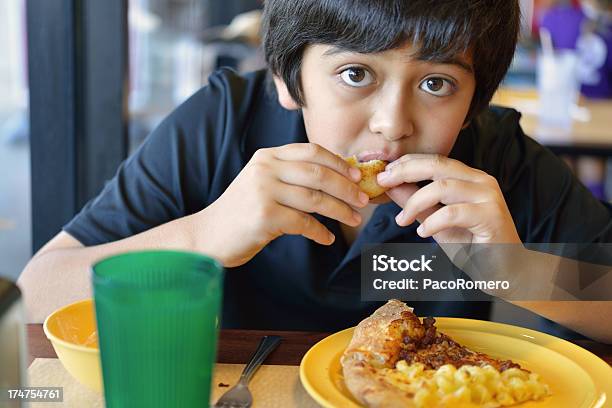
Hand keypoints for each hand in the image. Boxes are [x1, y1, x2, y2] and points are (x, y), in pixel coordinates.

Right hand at [197, 143, 368, 266]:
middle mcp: (265, 169)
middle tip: (362, 200)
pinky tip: (327, 238)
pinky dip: (320, 232)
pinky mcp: (264, 216)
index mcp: (268, 156)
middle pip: (318, 173)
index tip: (356, 176)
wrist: (209, 235)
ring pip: (315, 199)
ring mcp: (264, 191)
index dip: (339, 163)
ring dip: (340, 211)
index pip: (312, 151)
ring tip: (353, 220)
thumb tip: (337, 180)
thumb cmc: (243, 211)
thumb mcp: (264, 183)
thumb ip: (292, 177)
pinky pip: (304, 223)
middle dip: (346, 188)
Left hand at [376, 154, 520, 244]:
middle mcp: (481, 181)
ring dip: (415, 202)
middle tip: (383, 182)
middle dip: (405, 171)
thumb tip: (390, 186)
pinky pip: (453, 212)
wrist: (504, 272)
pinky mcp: (492, 216)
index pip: (435, 161)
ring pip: (442, 186)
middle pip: (437, 165)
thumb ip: (416, 204)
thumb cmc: (471, 248)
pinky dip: (432, 222)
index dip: (407, 163)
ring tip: (401, 220)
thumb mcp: (435, 223)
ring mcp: (489, 197)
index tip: (383, 174)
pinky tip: (422, 233)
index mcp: (470, 178)